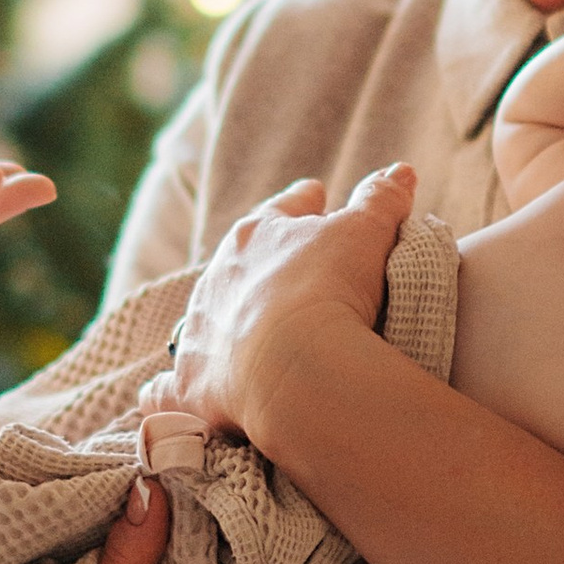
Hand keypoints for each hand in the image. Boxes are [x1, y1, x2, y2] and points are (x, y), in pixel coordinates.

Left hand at [163, 162, 416, 444]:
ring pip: (203, 320)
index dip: (303, 203)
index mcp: (255, 236)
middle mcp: (216, 280)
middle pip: (239, 264)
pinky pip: (166, 388)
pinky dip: (166, 390)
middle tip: (285, 272)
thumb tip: (400, 171)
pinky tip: (163, 392)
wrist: (293, 364)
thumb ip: (380, 200)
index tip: (314, 197)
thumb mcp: (365, 233)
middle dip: (260, 264)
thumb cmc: (328, 288)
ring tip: (242, 334)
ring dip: (221, 323)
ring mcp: (199, 333)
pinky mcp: (190, 386)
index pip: (283, 210)